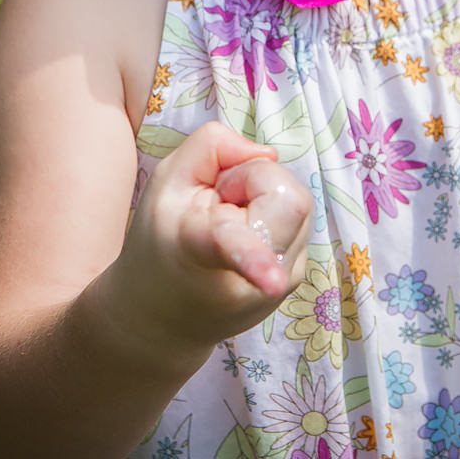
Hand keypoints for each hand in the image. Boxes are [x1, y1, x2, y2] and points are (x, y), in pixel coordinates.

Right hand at [114, 122, 311, 347]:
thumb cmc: (160, 241)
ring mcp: (282, 282)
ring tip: (226, 221)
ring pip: (295, 199)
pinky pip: (298, 216)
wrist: (164, 314)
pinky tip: (244, 232)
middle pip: (286, 194)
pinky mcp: (299, 275)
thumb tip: (268, 154)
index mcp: (203, 253)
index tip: (272, 283)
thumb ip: (211, 145)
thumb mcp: (166, 180)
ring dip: (262, 196)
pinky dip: (271, 212)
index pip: (233, 248)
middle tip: (217, 201)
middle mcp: (251, 280)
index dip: (254, 260)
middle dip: (252, 179)